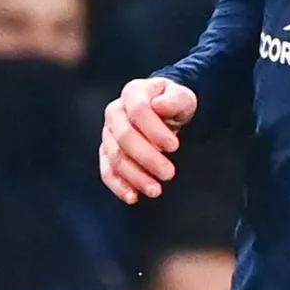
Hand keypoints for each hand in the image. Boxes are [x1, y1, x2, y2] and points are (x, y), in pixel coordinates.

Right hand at [97, 76, 197, 202]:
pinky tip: (133, 197)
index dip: (155, 130)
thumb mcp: (182, 97)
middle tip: (169, 173)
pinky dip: (119, 186)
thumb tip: (159, 106)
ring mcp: (108, 133)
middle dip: (147, 157)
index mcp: (133, 92)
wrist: (163, 112)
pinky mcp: (107, 152)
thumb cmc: (174, 104)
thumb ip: (174, 99)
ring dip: (135, 176)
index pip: (139, 111)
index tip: (174, 147)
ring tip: (156, 190)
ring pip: (115, 157)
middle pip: (124, 137)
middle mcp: (115, 112)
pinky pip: (107, 171)